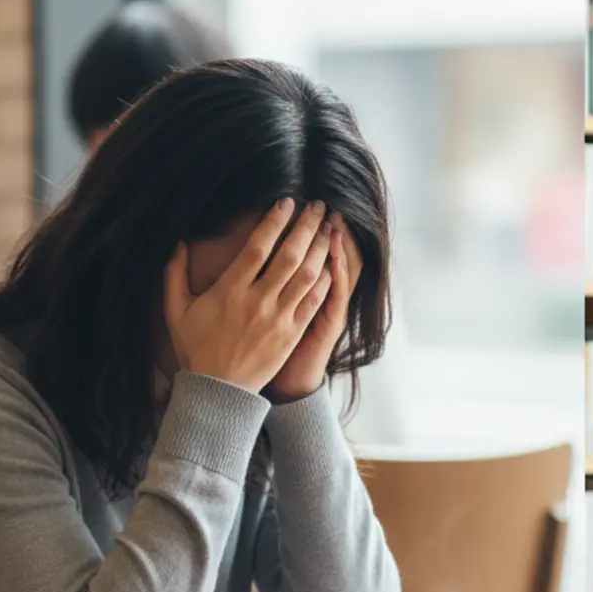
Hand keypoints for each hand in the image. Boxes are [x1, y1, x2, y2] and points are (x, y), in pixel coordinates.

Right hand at [164, 200, 333, 393]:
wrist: (218, 389)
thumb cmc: (196, 348)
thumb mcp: (176, 310)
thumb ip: (173, 274)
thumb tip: (177, 242)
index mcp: (230, 291)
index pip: (257, 247)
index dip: (274, 221)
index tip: (286, 202)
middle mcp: (258, 301)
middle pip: (289, 256)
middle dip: (306, 227)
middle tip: (317, 206)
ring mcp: (279, 318)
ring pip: (307, 276)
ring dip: (320, 248)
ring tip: (328, 227)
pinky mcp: (293, 333)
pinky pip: (314, 301)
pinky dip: (324, 280)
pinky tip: (331, 263)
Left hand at [267, 216, 361, 402]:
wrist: (290, 385)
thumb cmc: (274, 354)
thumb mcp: (280, 320)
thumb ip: (275, 291)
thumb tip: (256, 263)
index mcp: (302, 295)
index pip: (311, 256)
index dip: (309, 232)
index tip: (301, 207)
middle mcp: (318, 299)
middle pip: (327, 257)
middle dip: (325, 232)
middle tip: (326, 207)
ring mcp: (325, 311)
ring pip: (336, 272)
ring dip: (336, 248)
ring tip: (334, 224)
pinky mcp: (327, 325)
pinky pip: (335, 297)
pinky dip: (337, 278)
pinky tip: (334, 259)